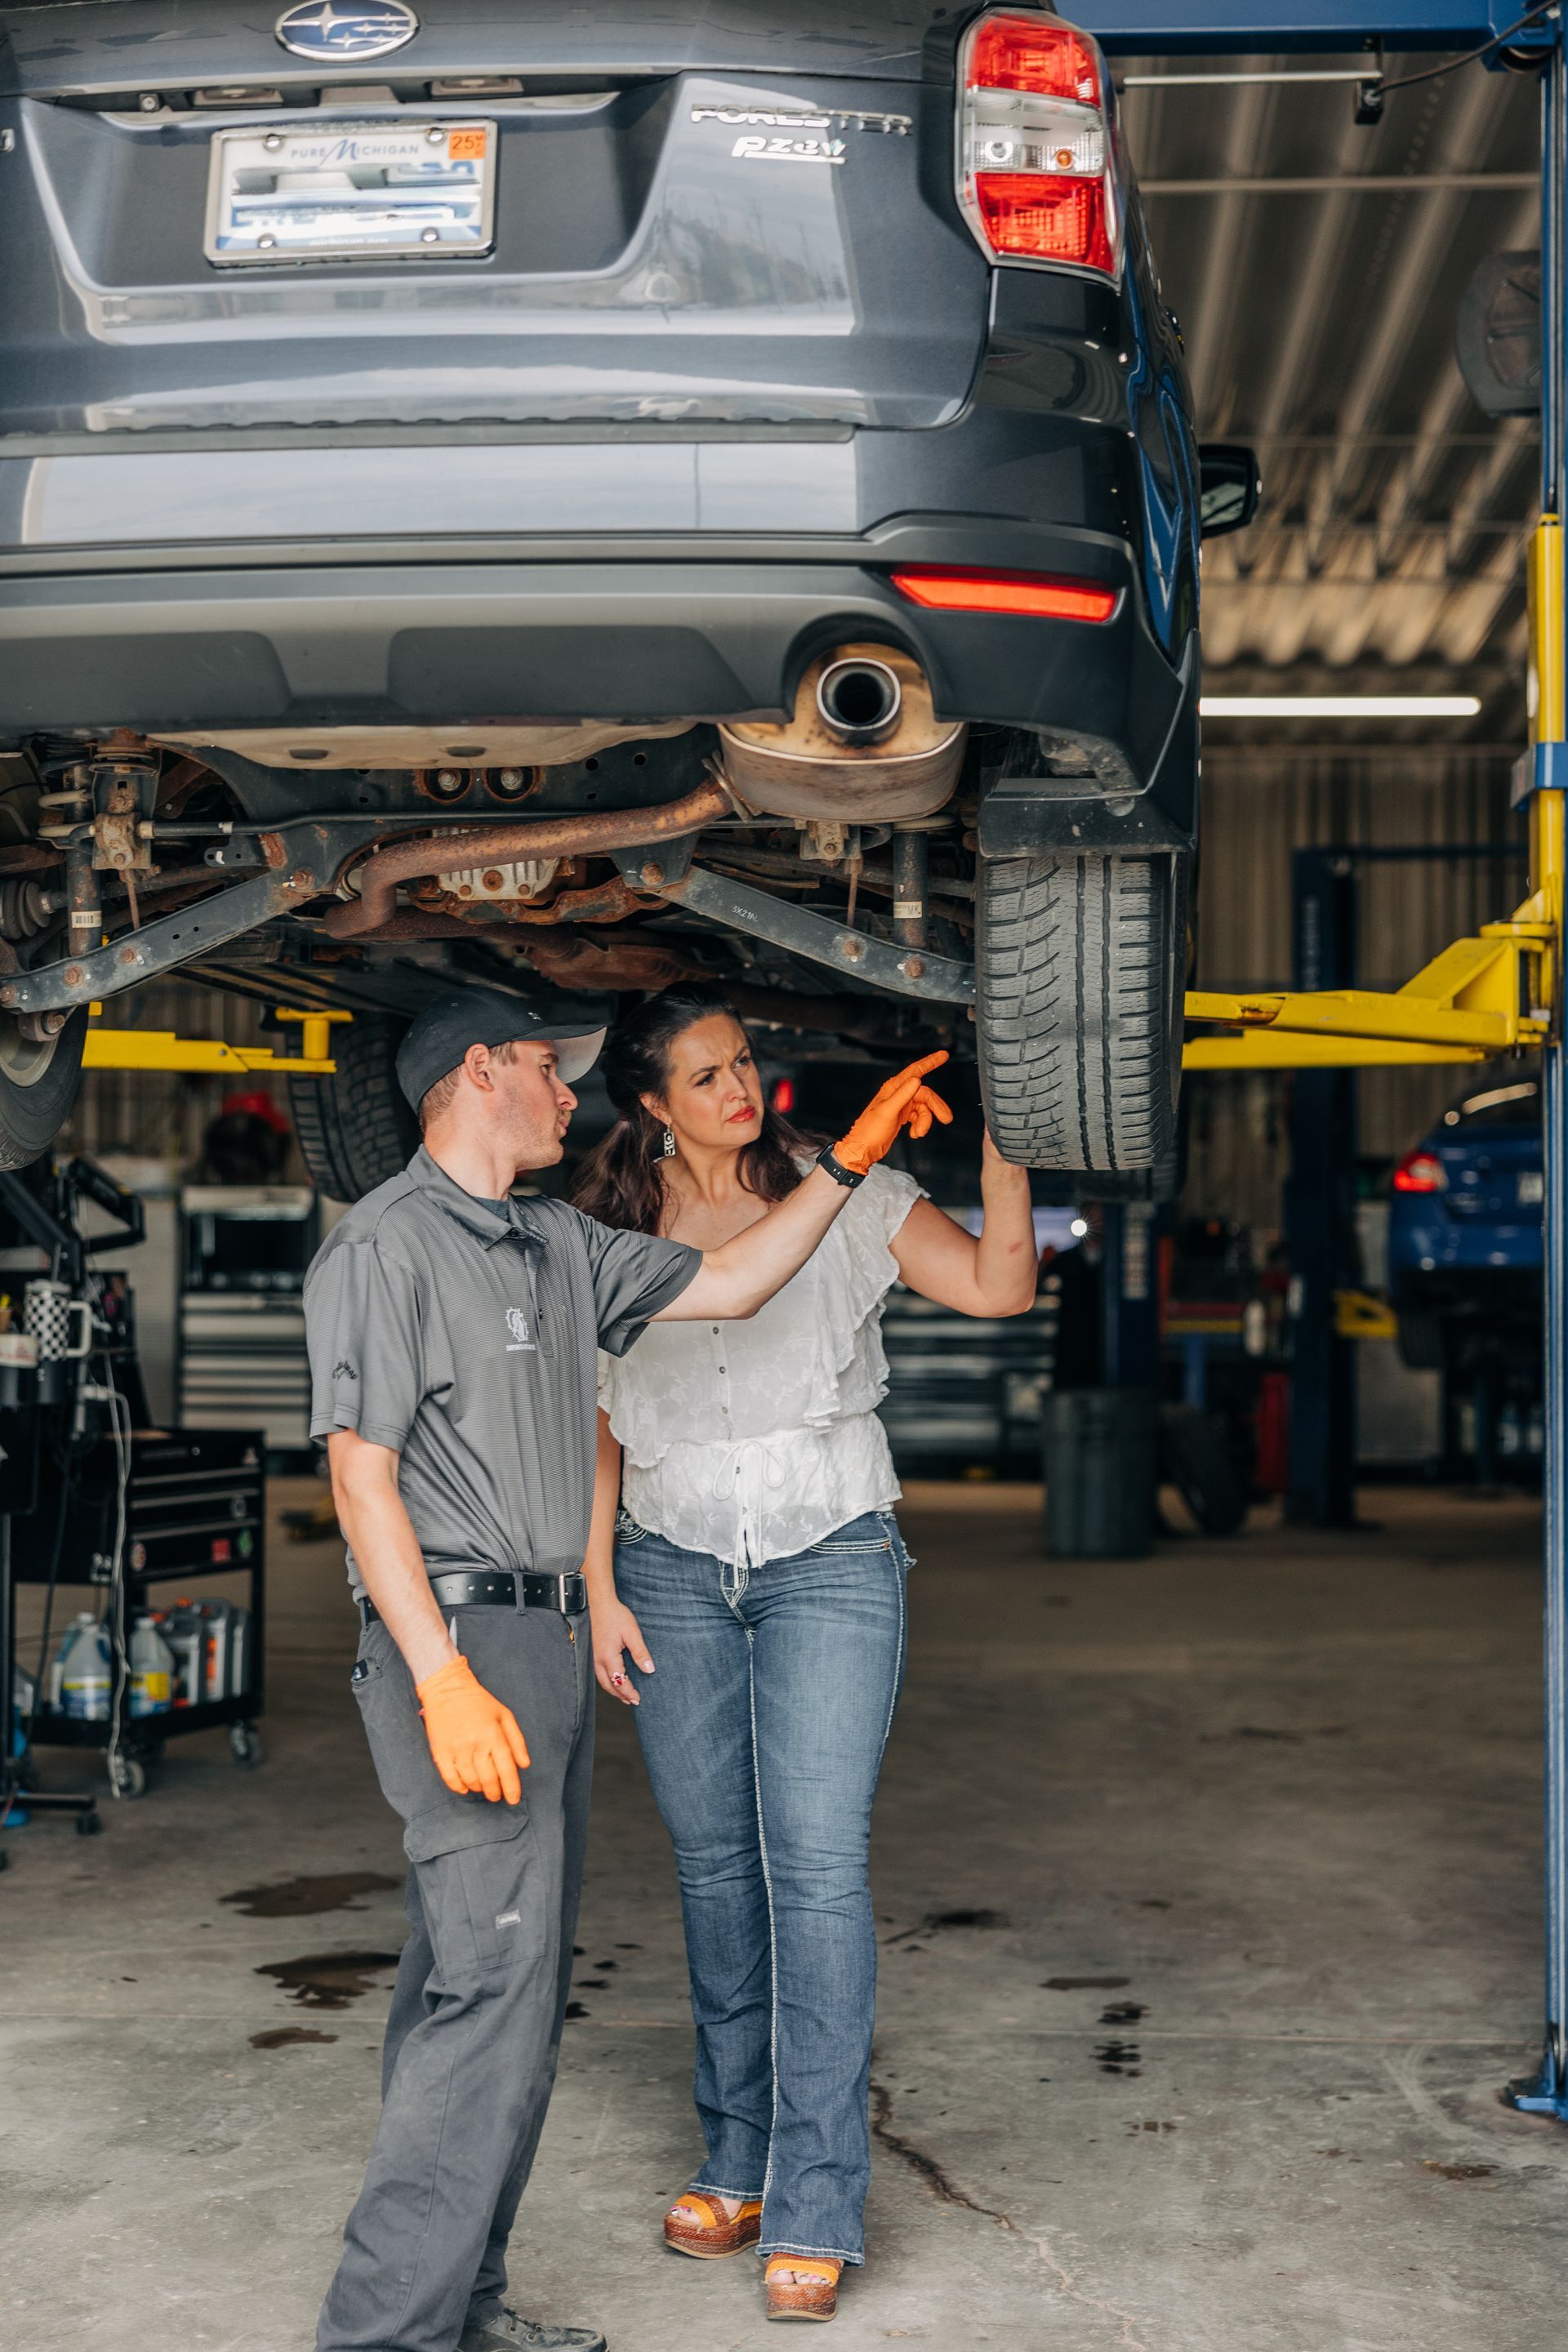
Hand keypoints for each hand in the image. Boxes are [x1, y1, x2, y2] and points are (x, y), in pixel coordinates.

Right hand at [415, 1655, 530, 1803]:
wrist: (447, 1689)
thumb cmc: (479, 1702)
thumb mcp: (504, 1715)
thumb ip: (516, 1741)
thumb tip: (524, 1765)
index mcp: (494, 1735)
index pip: (507, 1768)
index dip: (512, 1787)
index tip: (513, 1799)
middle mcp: (476, 1744)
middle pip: (489, 1778)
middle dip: (495, 1792)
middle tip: (496, 1796)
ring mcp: (456, 1749)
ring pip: (470, 1780)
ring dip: (478, 1789)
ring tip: (482, 1788)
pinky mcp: (440, 1751)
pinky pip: (450, 1777)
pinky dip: (458, 1787)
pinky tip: (465, 1788)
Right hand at [591, 1596, 653, 1705]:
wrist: (598, 1603)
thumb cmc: (615, 1615)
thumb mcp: (632, 1633)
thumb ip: (640, 1652)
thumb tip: (649, 1670)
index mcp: (608, 1657)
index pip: (619, 1682)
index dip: (629, 1692)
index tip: (638, 1699)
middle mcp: (598, 1660)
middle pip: (609, 1685)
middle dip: (621, 1696)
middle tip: (632, 1702)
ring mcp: (593, 1657)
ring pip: (602, 1680)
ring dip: (613, 1690)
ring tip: (624, 1695)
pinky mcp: (592, 1652)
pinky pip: (599, 1673)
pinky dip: (608, 1681)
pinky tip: (614, 1679)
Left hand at [835, 1052, 952, 1173]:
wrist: (864, 1149)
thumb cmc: (870, 1130)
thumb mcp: (887, 1111)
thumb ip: (903, 1094)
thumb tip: (917, 1079)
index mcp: (893, 1087)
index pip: (916, 1070)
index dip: (931, 1062)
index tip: (944, 1054)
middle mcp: (898, 1093)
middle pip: (925, 1095)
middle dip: (936, 1108)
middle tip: (946, 1119)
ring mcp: (901, 1105)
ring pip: (924, 1108)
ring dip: (925, 1122)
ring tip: (919, 1133)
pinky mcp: (903, 1116)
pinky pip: (919, 1117)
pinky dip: (920, 1126)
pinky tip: (914, 1134)